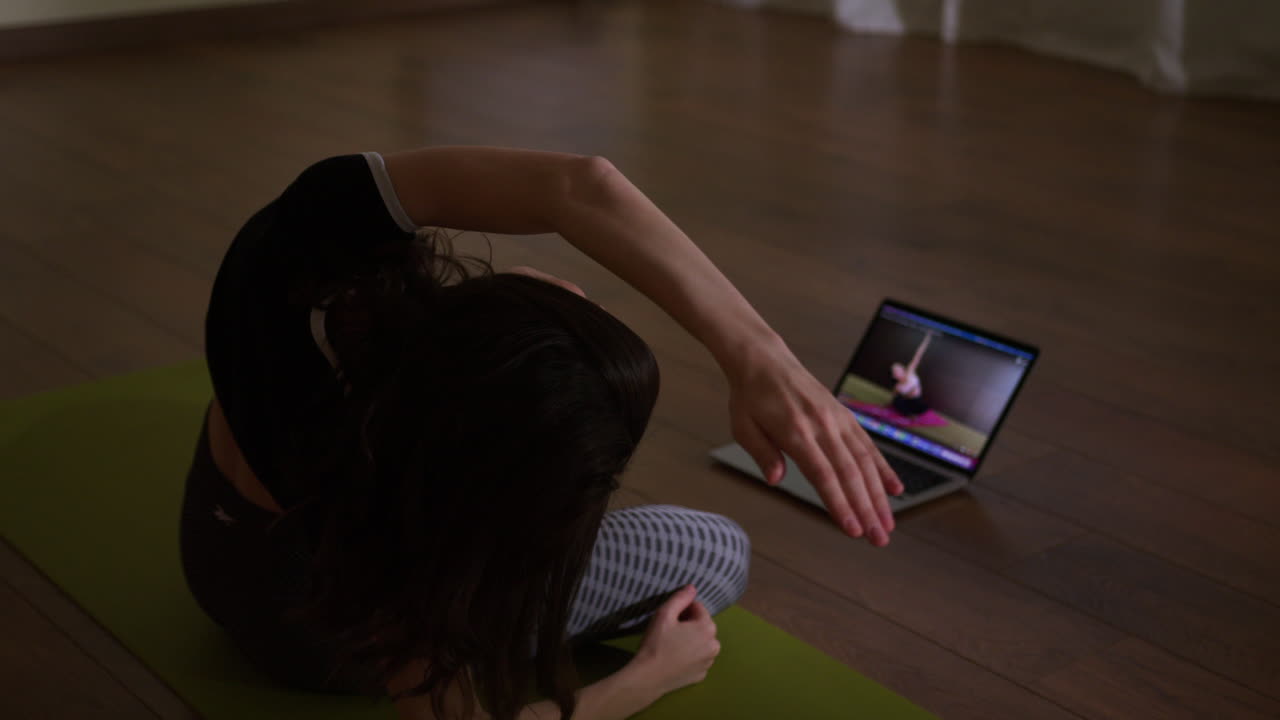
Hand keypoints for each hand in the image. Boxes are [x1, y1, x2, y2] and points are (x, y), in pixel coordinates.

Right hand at [631, 585, 719, 696]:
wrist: (649, 677)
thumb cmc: (656, 643)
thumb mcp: (664, 614)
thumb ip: (680, 598)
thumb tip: (692, 587)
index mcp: (707, 628)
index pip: (699, 608)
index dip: (684, 609)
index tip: (671, 616)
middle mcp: (714, 645)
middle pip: (703, 626)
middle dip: (690, 624)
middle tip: (670, 630)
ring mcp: (709, 662)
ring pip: (702, 643)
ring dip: (692, 639)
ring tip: (673, 644)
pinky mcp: (701, 675)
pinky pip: (699, 659)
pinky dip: (691, 656)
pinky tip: (676, 657)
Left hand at [726, 335, 903, 545]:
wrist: (765, 360)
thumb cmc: (750, 397)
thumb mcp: (743, 427)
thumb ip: (762, 454)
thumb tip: (776, 481)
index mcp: (795, 432)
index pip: (823, 475)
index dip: (839, 504)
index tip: (852, 530)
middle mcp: (822, 425)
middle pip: (850, 474)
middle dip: (867, 509)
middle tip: (879, 539)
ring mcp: (837, 420)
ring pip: (865, 461)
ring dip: (879, 495)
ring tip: (888, 524)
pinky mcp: (844, 416)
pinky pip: (867, 444)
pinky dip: (883, 468)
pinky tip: (895, 489)